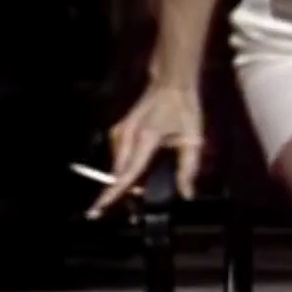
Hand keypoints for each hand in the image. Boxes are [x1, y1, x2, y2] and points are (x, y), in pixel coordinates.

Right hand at [87, 85, 205, 218]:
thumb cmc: (184, 108)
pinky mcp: (119, 129)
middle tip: (139, 196)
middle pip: (119, 172)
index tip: (98, 208)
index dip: (112, 193)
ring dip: (126, 176)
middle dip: (123, 188)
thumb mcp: (192, 138)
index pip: (127, 173)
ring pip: (118, 165)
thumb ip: (188, 168)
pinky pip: (119, 155)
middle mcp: (127, 135)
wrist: (171, 83)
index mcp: (145, 138)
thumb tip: (187, 194)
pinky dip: (126, 165)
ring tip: (142, 184)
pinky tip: (139, 166)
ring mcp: (120, 131)